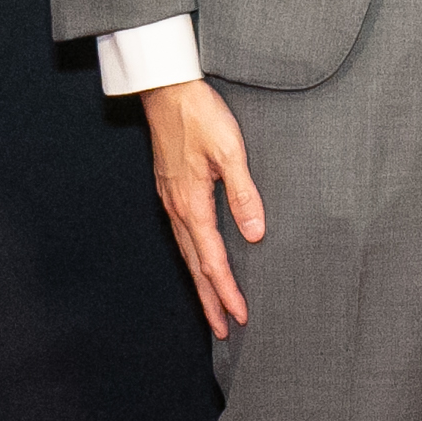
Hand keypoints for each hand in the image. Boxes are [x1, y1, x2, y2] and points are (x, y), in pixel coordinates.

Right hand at [143, 79, 264, 335]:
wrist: (166, 89)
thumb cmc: (200, 115)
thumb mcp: (230, 150)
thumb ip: (243, 193)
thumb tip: (255, 234)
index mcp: (191, 204)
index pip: (213, 260)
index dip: (227, 291)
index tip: (240, 317)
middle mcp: (177, 208)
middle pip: (195, 266)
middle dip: (210, 300)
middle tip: (223, 331)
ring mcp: (171, 200)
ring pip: (187, 253)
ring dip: (201, 283)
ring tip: (212, 307)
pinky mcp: (171, 190)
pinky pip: (183, 235)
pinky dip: (194, 258)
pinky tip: (200, 260)